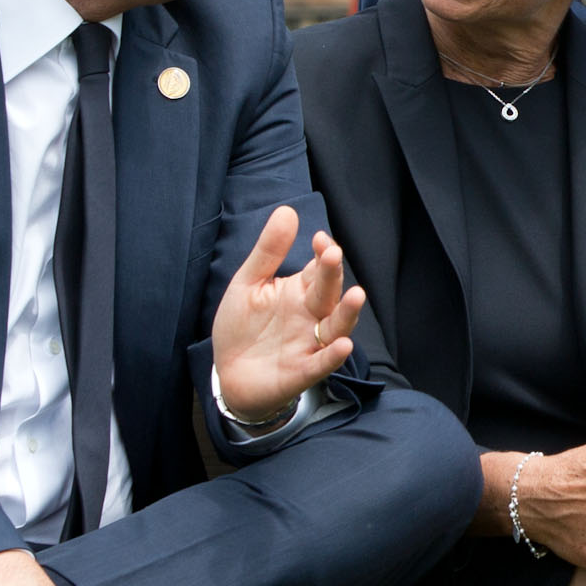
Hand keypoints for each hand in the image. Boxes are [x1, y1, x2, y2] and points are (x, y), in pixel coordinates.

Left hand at [212, 206, 364, 425]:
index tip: (319, 239)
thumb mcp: (248, 284)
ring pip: (336, 327)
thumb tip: (287, 210)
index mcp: (299, 292)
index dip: (322, 254)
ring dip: (348, 313)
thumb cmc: (242, 328)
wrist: (228, 375)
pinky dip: (333, 356)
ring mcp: (309, 344)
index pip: (318, 269)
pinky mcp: (302, 371)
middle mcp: (311, 316)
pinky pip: (322, 363)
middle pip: (329, 293)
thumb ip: (268, 252)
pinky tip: (343, 346)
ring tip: (357, 295)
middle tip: (332, 255)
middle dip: (332, 274)